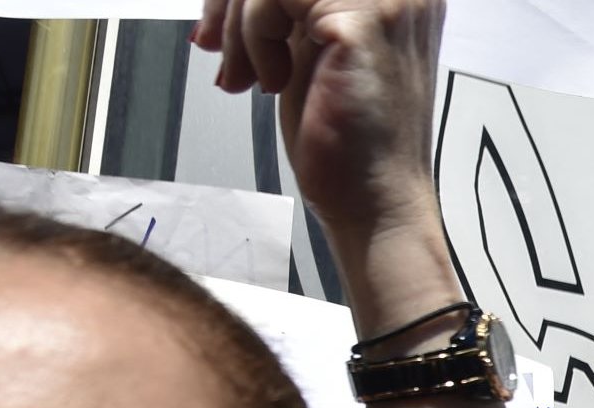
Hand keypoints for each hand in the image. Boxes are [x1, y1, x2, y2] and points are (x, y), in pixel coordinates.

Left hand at [197, 0, 443, 242]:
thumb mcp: (306, 44)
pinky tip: (273, 80)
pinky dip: (254, 37)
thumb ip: (284, 4)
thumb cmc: (347, 139)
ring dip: (243, 24)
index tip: (219, 28)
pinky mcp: (364, 17)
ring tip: (250, 74)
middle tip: (218, 47)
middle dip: (233, 3)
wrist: (375, 201)